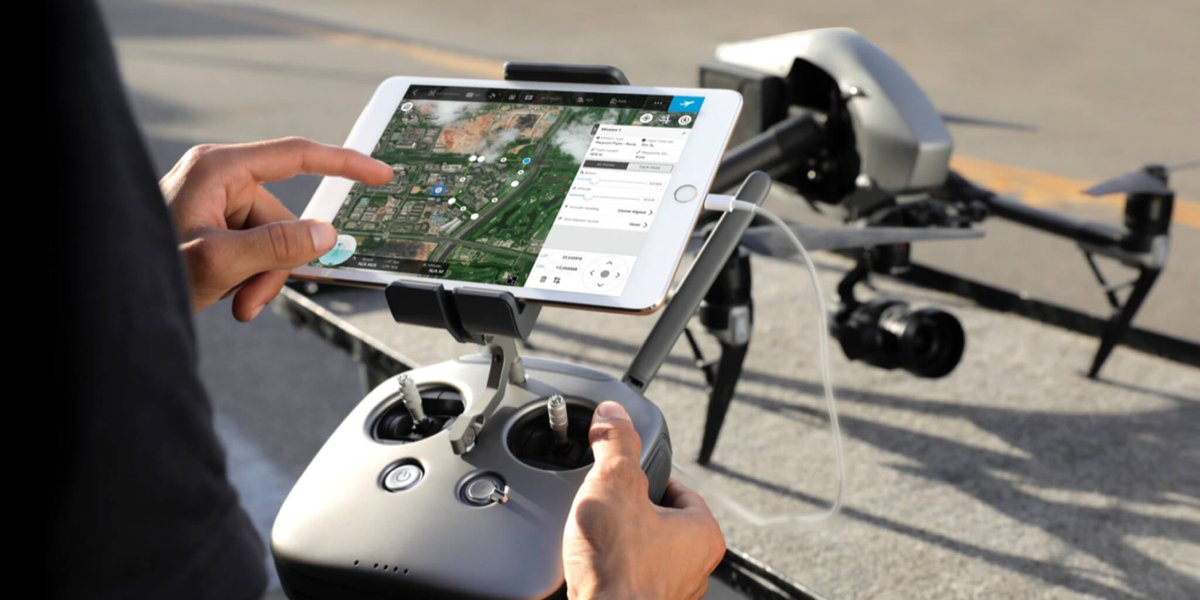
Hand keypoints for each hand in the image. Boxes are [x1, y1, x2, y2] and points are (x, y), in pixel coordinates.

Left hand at [160, 136, 391, 319]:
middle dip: (276, 262)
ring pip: (274, 240)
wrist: (108, 296)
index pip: (297, 156)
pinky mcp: (214, 226)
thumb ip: (278, 245)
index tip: (380, 174)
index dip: (344, 163)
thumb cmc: (147, 269)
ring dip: (262, 277)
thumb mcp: (220, 260)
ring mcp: (216, 203)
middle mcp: (219, 179)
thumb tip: (325, 234)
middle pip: (286, 216)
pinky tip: (226, 295)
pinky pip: (256, 249)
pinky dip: (249, 277)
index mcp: (219, 169)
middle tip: (250, 296)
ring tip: (233, 301)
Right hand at [563, 402, 724, 599]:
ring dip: (620, 541)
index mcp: (703, 533)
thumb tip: (613, 413)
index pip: (680, 487)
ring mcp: (669, 592)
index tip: (627, 473)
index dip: (648, 474)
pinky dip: (611, 569)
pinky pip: (627, 577)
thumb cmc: (618, 571)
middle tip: (606, 506)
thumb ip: (615, 442)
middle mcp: (695, 567)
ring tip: (597, 537)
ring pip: (643, 550)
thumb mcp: (614, 484)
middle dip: (630, 511)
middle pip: (659, 519)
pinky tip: (593, 565)